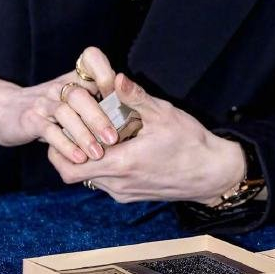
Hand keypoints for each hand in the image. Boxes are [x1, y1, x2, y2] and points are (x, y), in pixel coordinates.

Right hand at [0, 46, 119, 163]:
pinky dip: (65, 144)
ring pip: (66, 112)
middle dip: (100, 116)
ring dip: (84, 134)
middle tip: (115, 138)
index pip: (93, 61)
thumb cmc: (49, 110)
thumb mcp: (72, 101)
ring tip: (99, 154)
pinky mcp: (30, 118)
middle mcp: (60, 86)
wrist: (3, 110)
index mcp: (75, 77)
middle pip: (81, 94)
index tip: (124, 101)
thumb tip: (131, 120)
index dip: (108, 76)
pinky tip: (78, 158)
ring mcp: (43, 101)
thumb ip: (98, 105)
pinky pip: (48, 130)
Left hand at [48, 73, 244, 203]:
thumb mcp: (164, 114)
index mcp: (122, 164)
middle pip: (74, 174)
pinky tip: (113, 144)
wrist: (213, 174)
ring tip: (94, 131)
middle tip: (74, 125)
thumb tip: (115, 78)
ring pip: (88, 179)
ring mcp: (124, 193)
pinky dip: (100, 165)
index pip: (71, 167)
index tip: (67, 124)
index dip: (61, 146)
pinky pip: (104, 182)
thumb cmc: (190, 143)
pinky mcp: (132, 195)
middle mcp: (118, 184)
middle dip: (68, 150)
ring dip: (85, 157)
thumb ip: (136, 97)